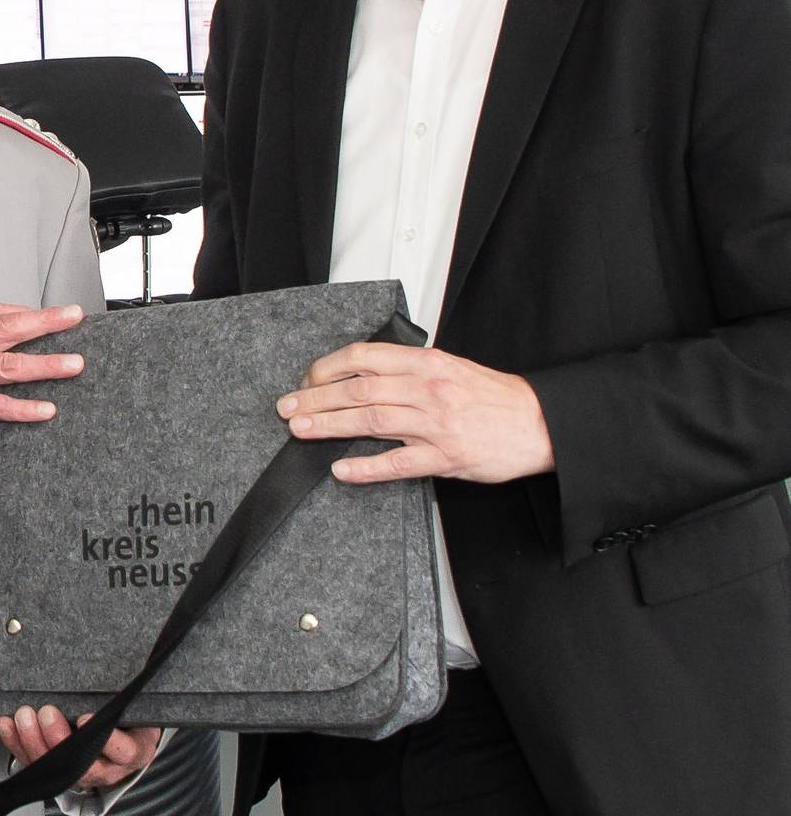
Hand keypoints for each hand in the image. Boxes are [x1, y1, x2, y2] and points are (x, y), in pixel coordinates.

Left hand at [0, 706, 160, 791]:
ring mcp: (80, 771)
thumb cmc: (130, 719)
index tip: (86, 718)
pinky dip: (16, 742)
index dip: (107, 740)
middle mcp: (106, 767)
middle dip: (58, 739)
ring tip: (23, 716)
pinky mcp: (56, 769)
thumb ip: (127, 692)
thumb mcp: (138, 706)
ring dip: (33, 741)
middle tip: (46, 713)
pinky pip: (33, 761)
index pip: (124, 751)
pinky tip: (7, 725)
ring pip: (54, 768)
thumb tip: (123, 655)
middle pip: (81, 764)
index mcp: (132, 751)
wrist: (124, 738)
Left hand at [279, 342, 553, 483]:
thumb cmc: (492, 397)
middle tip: (287, 407)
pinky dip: (366, 467)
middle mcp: (428, 390)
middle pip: (359, 390)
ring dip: (329, 426)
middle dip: (316, 398)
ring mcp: (436, 425)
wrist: (541, 423)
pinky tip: (341, 470)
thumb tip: (361, 371)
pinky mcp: (447, 458)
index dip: (328, 368)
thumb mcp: (450, 367)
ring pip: (372, 422)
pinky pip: (399, 464)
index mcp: (426, 364)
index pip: (364, 357)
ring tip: (299, 430)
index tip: (306, 379)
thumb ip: (409, 368)